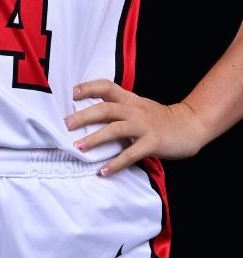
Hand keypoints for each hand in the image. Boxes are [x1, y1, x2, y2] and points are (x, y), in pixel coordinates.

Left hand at [67, 80, 210, 175]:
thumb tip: (86, 113)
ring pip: (115, 129)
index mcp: (130, 100)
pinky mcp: (153, 143)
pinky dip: (116, 163)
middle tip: (66, 124)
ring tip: (78, 147)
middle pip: (106, 109)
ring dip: (95, 139)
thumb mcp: (138, 106)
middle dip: (84, 116)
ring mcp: (144, 126)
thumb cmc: (159, 118)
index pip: (107, 86)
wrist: (192, 125)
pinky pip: (131, 154)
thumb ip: (118, 107)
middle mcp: (135, 111)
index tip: (72, 93)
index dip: (89, 88)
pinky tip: (103, 171)